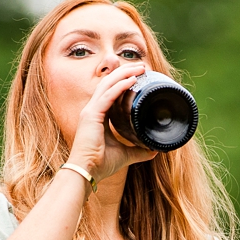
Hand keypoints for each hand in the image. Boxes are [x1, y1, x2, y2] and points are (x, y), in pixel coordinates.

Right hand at [67, 60, 158, 183]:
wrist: (86, 172)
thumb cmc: (100, 164)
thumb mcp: (125, 155)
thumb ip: (139, 151)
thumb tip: (154, 151)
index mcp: (98, 115)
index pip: (110, 92)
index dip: (123, 82)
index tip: (139, 77)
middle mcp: (92, 110)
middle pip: (109, 82)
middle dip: (125, 72)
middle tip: (142, 67)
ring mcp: (91, 111)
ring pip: (108, 84)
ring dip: (124, 74)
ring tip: (139, 69)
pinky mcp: (92, 115)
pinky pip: (108, 95)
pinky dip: (120, 86)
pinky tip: (132, 80)